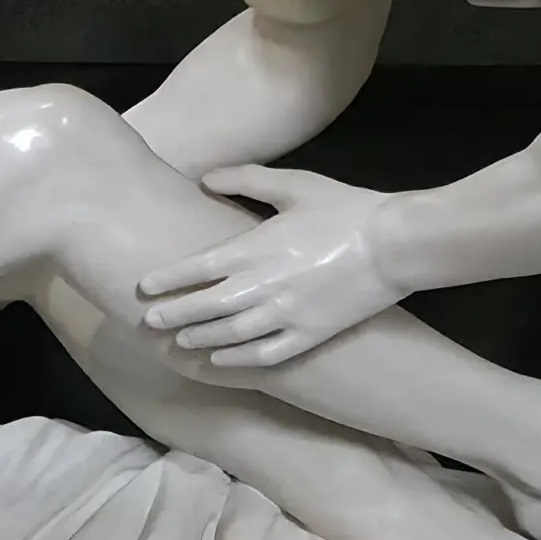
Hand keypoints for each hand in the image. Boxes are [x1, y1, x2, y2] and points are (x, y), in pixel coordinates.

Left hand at [132, 165, 407, 370]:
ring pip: (230, 335)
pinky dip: (238, 360)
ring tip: (179, 341)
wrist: (397, 244)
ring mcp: (287, 315)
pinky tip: (220, 360)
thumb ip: (247, 180)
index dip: (167, 281)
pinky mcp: (311, 335)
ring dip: (199, 338)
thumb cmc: (346, 209)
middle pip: (205, 307)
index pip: (197, 269)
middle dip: (173, 315)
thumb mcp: (295, 184)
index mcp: (257, 247)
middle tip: (148, 322)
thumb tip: (205, 179)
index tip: (144, 288)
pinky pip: (265, 355)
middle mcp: (264, 286)